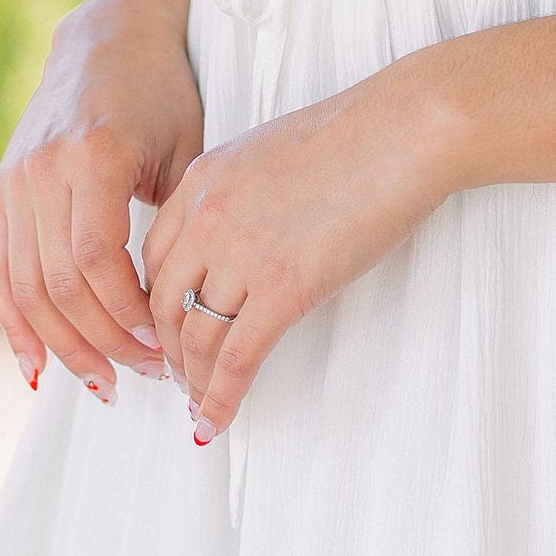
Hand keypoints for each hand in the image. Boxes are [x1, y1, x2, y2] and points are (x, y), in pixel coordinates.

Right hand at [0, 0, 202, 396]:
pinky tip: (36, 367)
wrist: (108, 38)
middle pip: (59, 283)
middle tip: (145, 375)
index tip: (164, 344)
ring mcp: (14, 181)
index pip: (98, 261)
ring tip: (103, 383)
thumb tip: (188, 310)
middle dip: (104, 341)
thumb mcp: (185, 150)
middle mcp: (42, 170)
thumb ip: (178, 223)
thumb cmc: (162, 94)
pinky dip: (14, 324)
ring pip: (25, 287)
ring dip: (64, 346)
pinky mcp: (0, 190)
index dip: (127, 313)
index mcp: (92, 156)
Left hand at [141, 65, 457, 436]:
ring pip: (195, 339)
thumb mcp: (269, 153)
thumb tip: (243, 238)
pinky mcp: (283, 289)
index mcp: (200, 182)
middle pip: (163, 304)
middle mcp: (206, 219)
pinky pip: (236, 360)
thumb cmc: (356, 136)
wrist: (403, 131)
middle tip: (178, 375)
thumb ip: (239, 194)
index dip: (152, 305)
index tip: (165, 329)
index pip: (152, 259)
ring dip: (192, 381)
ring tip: (198, 404)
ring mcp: (241, 255)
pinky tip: (212, 424)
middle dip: (167, 349)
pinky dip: (219, 399)